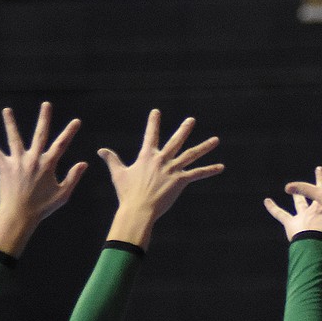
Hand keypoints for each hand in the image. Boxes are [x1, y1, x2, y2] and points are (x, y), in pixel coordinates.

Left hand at [0, 101, 87, 255]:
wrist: (19, 215)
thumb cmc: (42, 207)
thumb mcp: (63, 194)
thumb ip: (73, 177)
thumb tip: (83, 163)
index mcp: (48, 165)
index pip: (62, 144)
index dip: (70, 132)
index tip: (76, 121)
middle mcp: (33, 159)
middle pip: (39, 134)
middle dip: (44, 118)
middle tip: (46, 104)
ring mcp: (17, 162)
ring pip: (14, 138)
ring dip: (10, 123)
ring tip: (6, 110)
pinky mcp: (4, 167)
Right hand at [98, 109, 222, 248]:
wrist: (138, 209)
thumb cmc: (127, 193)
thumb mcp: (118, 174)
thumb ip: (112, 159)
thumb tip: (100, 150)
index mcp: (147, 157)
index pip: (150, 135)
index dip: (153, 123)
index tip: (156, 112)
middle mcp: (161, 160)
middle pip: (175, 141)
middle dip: (184, 129)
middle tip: (192, 120)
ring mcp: (172, 169)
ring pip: (191, 154)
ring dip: (204, 147)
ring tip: (216, 140)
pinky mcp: (180, 181)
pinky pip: (198, 174)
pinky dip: (210, 170)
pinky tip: (221, 167)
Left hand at [265, 165, 321, 239]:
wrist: (317, 241)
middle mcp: (315, 207)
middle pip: (318, 190)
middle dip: (320, 178)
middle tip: (319, 168)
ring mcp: (302, 214)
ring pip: (299, 202)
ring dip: (296, 195)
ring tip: (290, 189)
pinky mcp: (290, 223)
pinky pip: (279, 214)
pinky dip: (272, 208)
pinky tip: (265, 201)